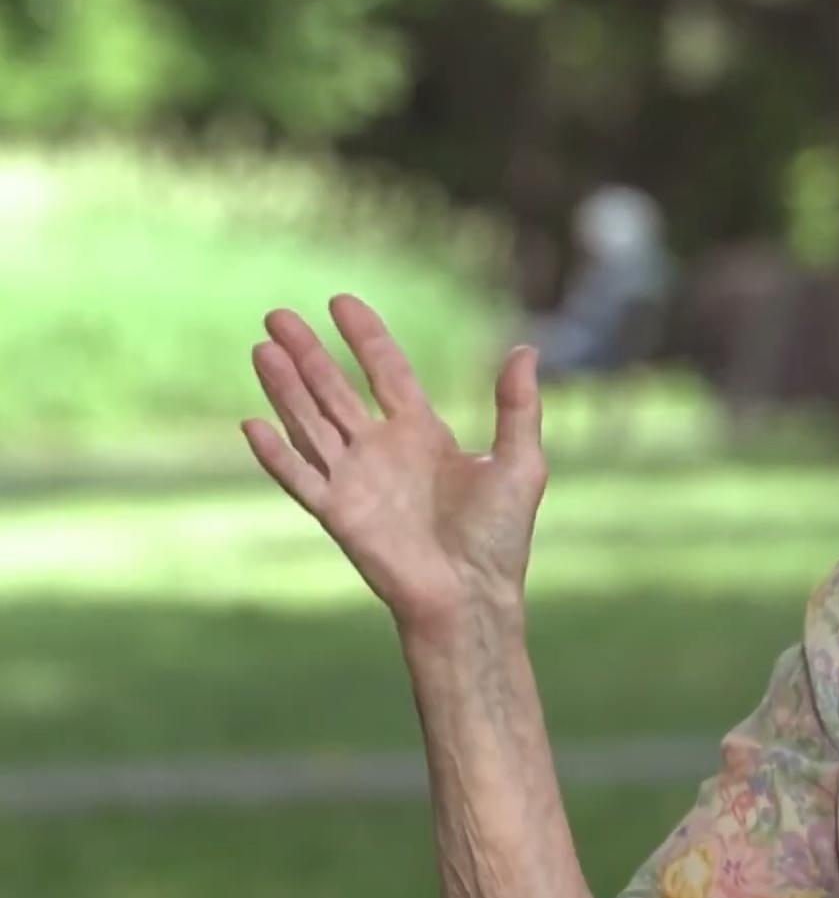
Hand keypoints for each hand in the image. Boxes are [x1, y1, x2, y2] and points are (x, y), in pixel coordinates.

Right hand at [241, 294, 547, 632]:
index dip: (365, 337)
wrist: (474, 595)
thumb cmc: (500, 536)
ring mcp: (356, 481)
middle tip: (277, 315)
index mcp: (423, 434)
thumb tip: (526, 349)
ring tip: (262, 349)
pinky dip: (276, 453)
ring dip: (285, 388)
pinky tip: (251, 422)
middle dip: (308, 353)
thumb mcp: (520, 462)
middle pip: (335, 390)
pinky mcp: (339, 514)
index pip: (387, 372)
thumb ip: (518, 406)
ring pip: (310, 423)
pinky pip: (300, 478)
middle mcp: (383, 451)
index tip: (340, 302)